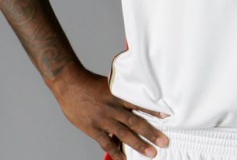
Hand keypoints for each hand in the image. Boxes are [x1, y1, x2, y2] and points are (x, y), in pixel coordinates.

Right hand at [50, 65, 169, 159]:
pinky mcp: (92, 128)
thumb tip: (136, 99)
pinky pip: (106, 142)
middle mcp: (113, 108)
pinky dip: (116, 152)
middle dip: (151, 133)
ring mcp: (103, 119)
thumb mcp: (110, 85)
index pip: (139, 104)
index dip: (153, 111)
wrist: (69, 84)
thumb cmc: (90, 84)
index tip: (167, 116)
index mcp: (119, 96)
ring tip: (151, 153)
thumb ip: (122, 94)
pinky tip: (124, 159)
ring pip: (124, 134)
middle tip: (164, 142)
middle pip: (135, 122)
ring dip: (139, 144)